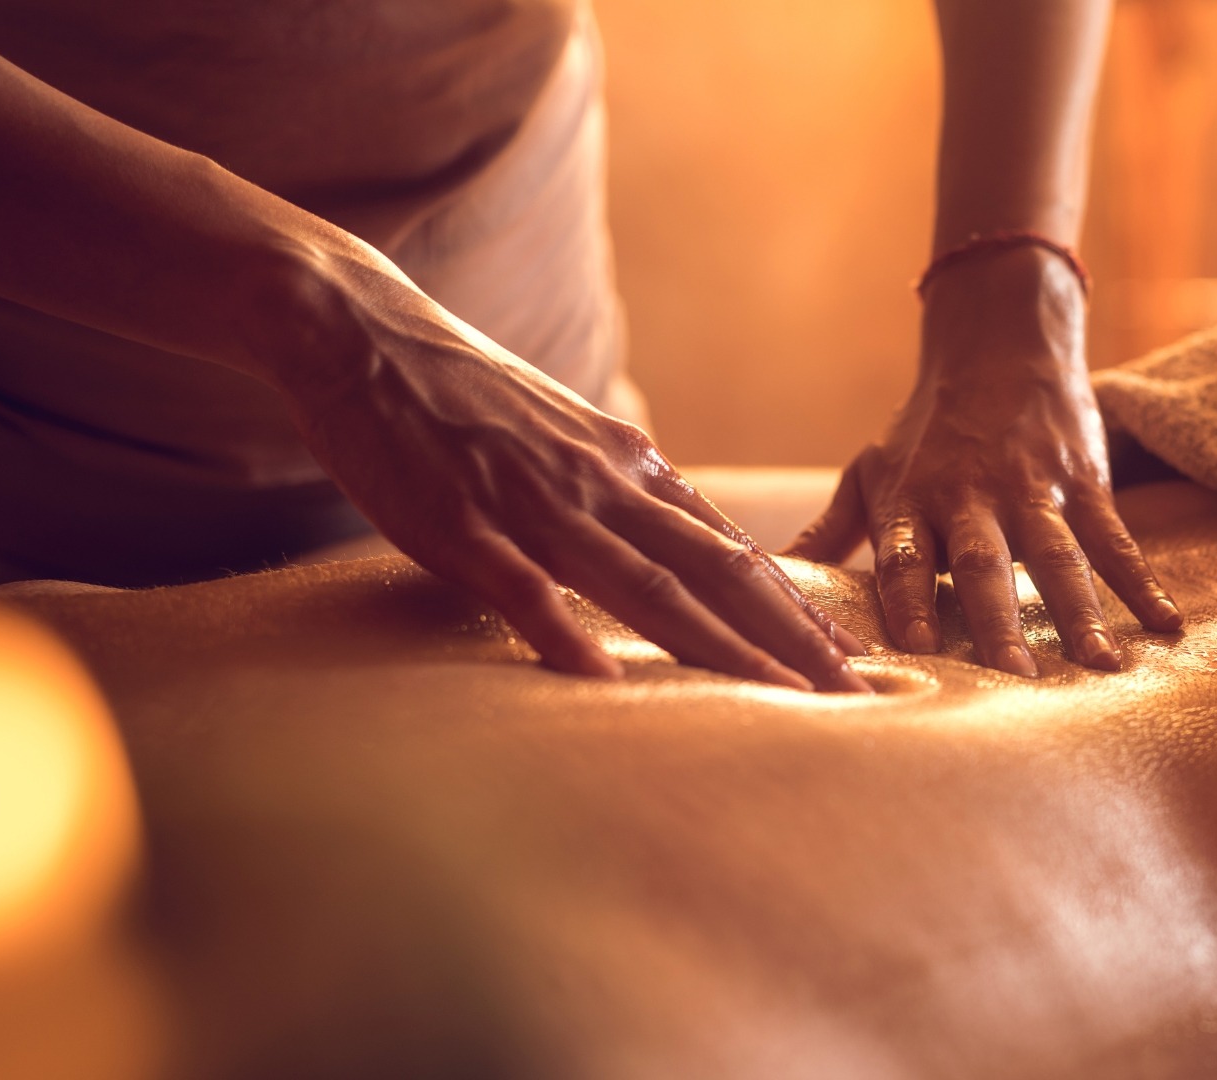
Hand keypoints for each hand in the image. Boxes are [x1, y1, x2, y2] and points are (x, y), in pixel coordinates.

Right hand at [268, 247, 870, 690]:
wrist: (363, 329)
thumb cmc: (464, 397)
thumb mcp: (565, 440)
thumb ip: (618, 494)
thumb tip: (670, 543)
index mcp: (630, 468)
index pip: (733, 550)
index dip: (795, 605)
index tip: (848, 653)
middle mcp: (604, 485)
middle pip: (719, 573)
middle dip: (791, 637)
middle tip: (853, 691)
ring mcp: (537, 505)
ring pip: (647, 587)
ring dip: (720, 646)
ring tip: (780, 696)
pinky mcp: (463, 524)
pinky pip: (523, 589)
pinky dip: (565, 636)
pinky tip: (602, 683)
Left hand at [787, 246, 1179, 674]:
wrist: (999, 344)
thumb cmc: (924, 427)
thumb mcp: (869, 471)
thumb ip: (826, 533)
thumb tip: (759, 579)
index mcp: (911, 501)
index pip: (905, 558)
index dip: (907, 601)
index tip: (913, 652)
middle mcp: (970, 496)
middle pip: (983, 564)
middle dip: (996, 622)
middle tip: (1013, 681)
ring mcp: (1031, 488)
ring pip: (1057, 556)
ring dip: (1078, 611)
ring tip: (1098, 667)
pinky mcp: (1081, 480)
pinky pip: (1115, 538)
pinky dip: (1141, 582)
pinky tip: (1164, 625)